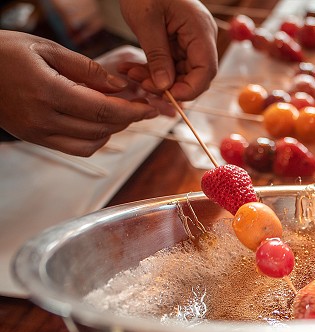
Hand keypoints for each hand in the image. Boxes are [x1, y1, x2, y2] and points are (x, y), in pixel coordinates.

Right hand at [0, 31, 157, 155]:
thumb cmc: (6, 52)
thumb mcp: (49, 49)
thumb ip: (88, 70)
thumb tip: (121, 86)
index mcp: (48, 92)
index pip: (104, 110)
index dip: (132, 111)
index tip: (149, 106)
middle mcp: (43, 118)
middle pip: (101, 128)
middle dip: (127, 119)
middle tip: (141, 106)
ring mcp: (38, 133)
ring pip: (92, 143)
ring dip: (112, 130)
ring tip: (120, 111)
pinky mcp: (35, 139)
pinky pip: (76, 148)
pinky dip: (94, 139)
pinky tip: (99, 122)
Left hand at [119, 0, 217, 100]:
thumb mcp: (146, 22)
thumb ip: (157, 56)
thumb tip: (165, 87)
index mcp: (201, 31)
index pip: (206, 70)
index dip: (189, 89)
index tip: (166, 96)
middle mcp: (201, 39)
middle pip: (195, 75)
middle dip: (169, 86)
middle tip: (142, 85)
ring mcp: (191, 42)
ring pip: (180, 73)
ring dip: (157, 79)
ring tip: (132, 74)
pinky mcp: (179, 43)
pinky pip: (170, 65)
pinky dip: (153, 70)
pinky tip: (133, 70)